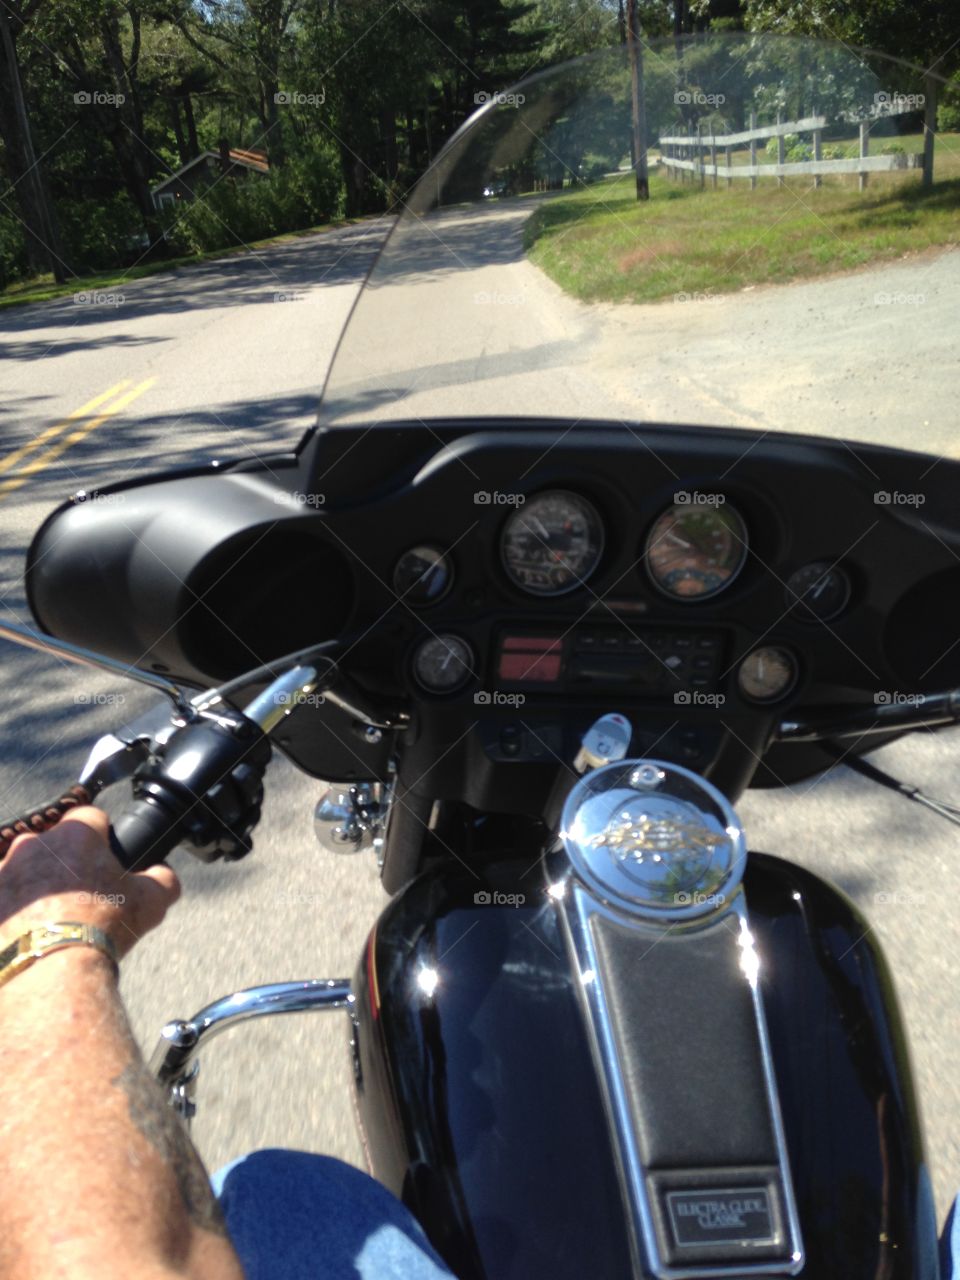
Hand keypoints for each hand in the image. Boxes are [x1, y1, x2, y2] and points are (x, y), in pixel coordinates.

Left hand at [0, 807, 179, 958]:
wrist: (50, 972)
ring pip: (23, 871)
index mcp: (75, 835)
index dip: (102, 837)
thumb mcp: (151, 902)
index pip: (91, 818)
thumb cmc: (101, 928)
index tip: (104, 859)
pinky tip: (29, 933)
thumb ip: (162, 880)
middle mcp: (33, 845)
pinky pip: (3, 899)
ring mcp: (3, 872)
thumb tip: (165, 876)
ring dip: (35, 887)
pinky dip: (13, 911)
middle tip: (79, 896)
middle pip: (53, 845)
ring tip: (50, 920)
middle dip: (65, 863)